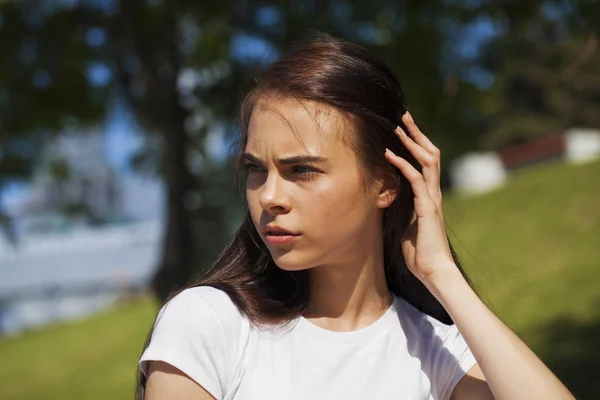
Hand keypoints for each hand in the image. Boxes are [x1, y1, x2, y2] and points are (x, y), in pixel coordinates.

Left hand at [384, 112, 457, 284]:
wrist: (434, 272)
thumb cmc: (421, 255)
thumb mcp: (408, 228)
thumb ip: (405, 213)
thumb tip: (393, 205)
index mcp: (429, 197)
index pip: (426, 163)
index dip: (416, 145)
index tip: (405, 129)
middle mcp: (433, 194)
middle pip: (430, 154)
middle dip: (417, 134)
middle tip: (405, 115)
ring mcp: (432, 199)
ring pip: (426, 161)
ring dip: (411, 141)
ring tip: (398, 125)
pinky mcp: (427, 207)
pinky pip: (415, 179)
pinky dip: (402, 163)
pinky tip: (389, 153)